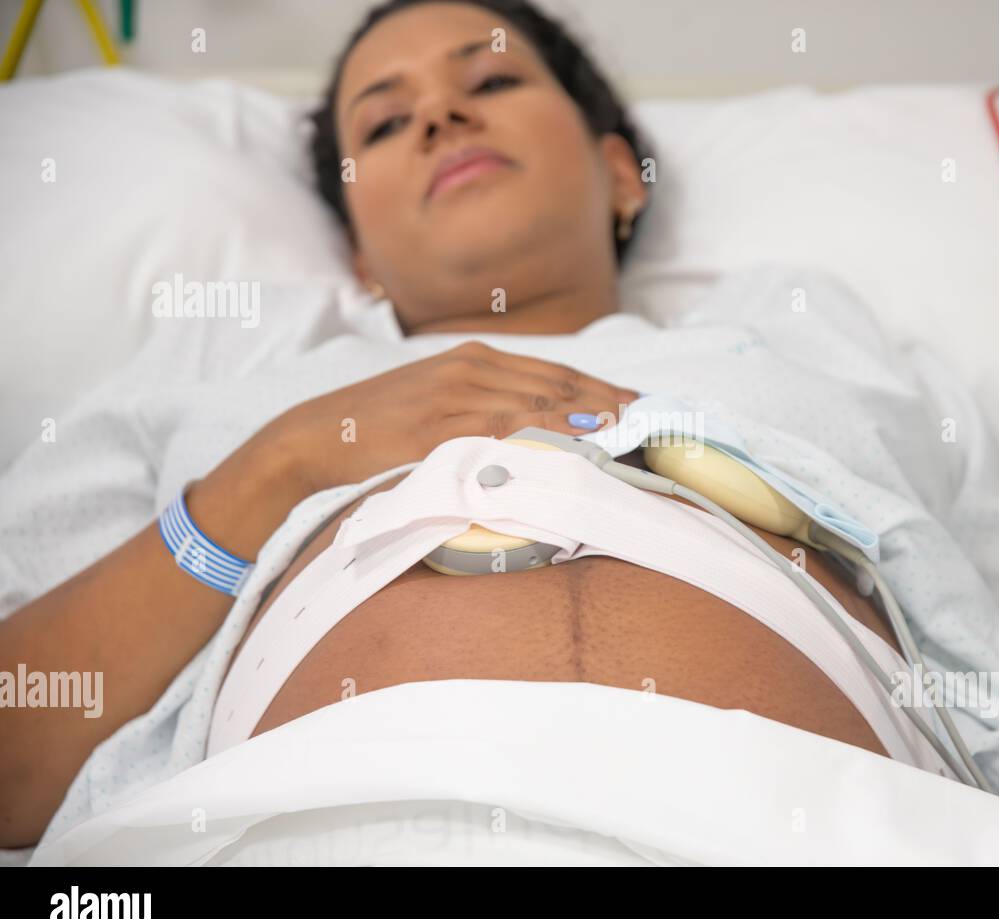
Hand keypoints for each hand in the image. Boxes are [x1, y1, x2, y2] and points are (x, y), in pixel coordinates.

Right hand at [272, 340, 638, 494]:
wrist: (315, 435)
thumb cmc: (376, 427)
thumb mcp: (435, 407)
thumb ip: (481, 410)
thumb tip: (529, 432)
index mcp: (472, 358)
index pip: (553, 371)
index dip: (599, 387)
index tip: (636, 403)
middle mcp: (469, 366)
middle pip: (556, 382)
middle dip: (606, 401)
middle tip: (647, 420)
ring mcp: (453, 391)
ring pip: (537, 401)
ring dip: (586, 418)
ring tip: (626, 433)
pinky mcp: (436, 422)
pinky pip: (503, 425)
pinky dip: (545, 432)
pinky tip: (573, 444)